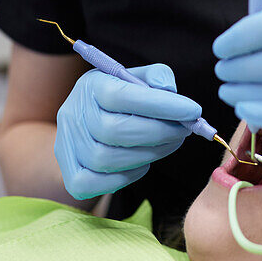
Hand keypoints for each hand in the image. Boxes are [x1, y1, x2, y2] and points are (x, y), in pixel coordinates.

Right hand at [54, 64, 201, 198]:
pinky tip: (143, 163)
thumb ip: (156, 77)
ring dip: (149, 154)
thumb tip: (169, 90)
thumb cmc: (121, 100)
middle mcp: (73, 115)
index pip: (123, 96)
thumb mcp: (136, 78)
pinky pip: (99, 183)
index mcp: (91, 85)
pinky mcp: (71, 176)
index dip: (161, 105)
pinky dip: (127, 176)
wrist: (87, 127)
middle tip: (185, 130)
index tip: (193, 111)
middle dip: (160, 132)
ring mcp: (67, 147)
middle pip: (116, 131)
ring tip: (170, 143)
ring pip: (109, 159)